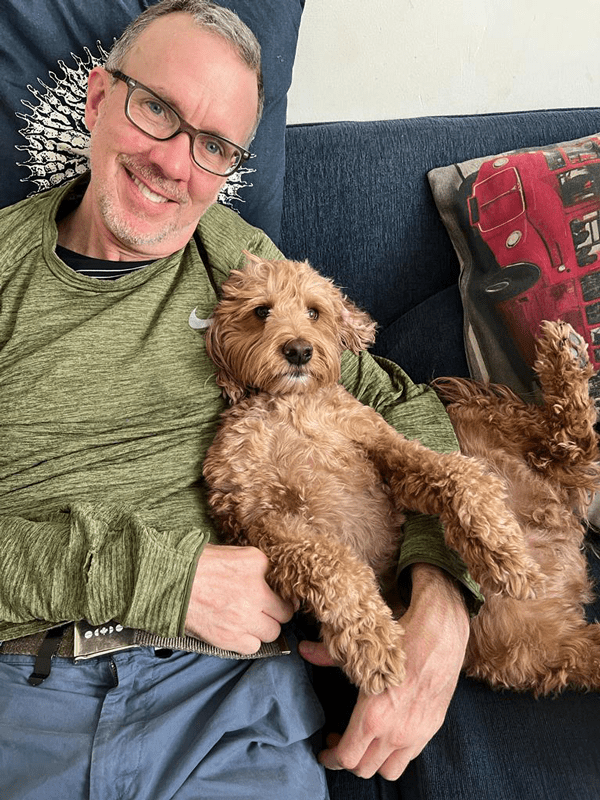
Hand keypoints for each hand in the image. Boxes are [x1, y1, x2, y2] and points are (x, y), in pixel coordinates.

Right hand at [185, 543, 293, 653]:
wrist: (167, 580)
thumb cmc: (197, 563)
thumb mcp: (234, 552)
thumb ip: (258, 565)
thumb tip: (274, 579)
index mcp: (257, 564)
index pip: (286, 585)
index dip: (280, 592)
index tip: (275, 595)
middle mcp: (255, 592)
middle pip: (285, 613)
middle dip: (276, 611)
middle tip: (263, 609)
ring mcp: (243, 617)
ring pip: (272, 632)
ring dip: (262, 627)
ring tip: (247, 619)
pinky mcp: (228, 637)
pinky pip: (253, 646)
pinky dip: (247, 641)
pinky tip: (236, 629)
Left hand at [299, 563, 469, 779]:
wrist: (440, 635)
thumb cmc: (400, 640)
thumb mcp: (360, 650)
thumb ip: (328, 657)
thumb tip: (304, 650)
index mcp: (373, 716)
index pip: (346, 757)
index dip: (331, 758)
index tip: (325, 751)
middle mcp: (394, 733)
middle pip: (364, 769)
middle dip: (348, 761)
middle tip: (340, 742)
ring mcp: (415, 734)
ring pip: (389, 771)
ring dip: (373, 762)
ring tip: (365, 743)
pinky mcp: (431, 729)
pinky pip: (409, 756)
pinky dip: (395, 753)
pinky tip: (388, 733)